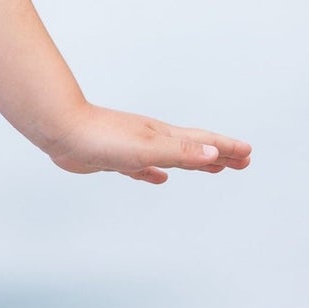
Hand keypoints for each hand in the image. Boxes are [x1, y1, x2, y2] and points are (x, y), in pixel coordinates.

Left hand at [43, 102, 251, 184]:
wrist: (60, 129)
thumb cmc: (101, 137)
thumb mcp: (147, 148)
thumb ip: (179, 151)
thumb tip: (214, 154)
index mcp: (162, 136)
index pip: (203, 142)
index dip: (227, 148)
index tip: (249, 154)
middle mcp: (151, 139)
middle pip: (193, 147)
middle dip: (219, 155)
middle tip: (242, 162)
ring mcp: (132, 148)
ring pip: (171, 156)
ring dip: (193, 162)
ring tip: (211, 168)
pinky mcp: (113, 158)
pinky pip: (142, 168)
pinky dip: (154, 173)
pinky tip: (157, 178)